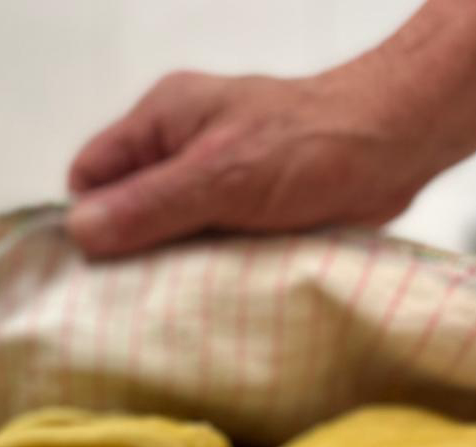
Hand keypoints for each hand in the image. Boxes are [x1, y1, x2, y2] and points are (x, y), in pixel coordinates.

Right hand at [66, 70, 438, 256]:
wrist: (395, 147)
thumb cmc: (311, 146)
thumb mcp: (221, 177)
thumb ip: (149, 204)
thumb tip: (80, 232)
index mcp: (159, 121)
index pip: (89, 174)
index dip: (88, 219)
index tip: (102, 265)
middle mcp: (175, 148)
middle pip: (120, 208)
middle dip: (126, 249)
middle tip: (136, 292)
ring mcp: (205, 180)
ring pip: (157, 232)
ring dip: (165, 264)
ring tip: (174, 295)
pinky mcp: (234, 209)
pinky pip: (195, 244)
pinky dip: (197, 268)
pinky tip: (205, 291)